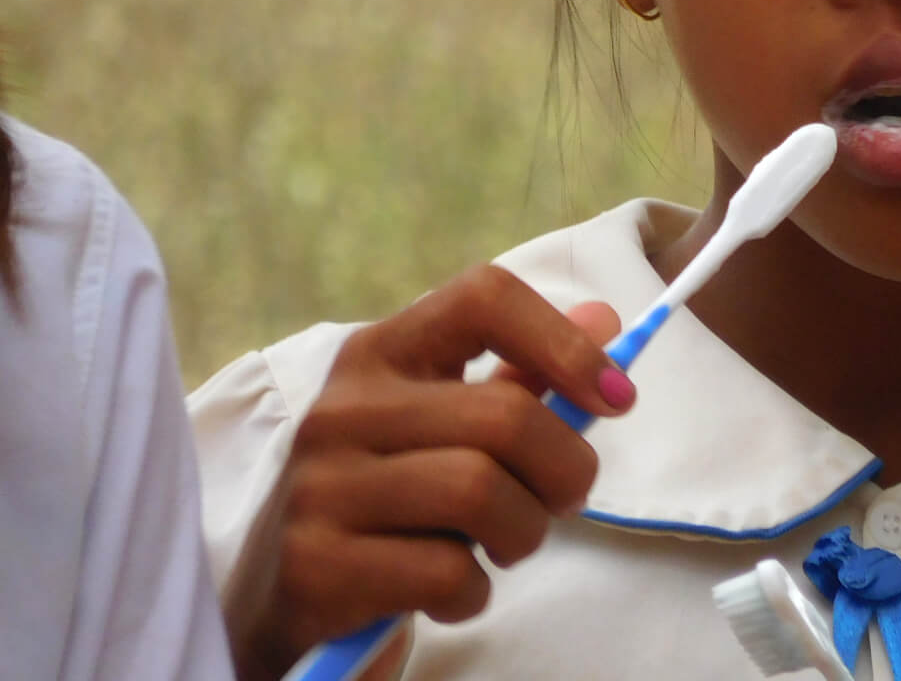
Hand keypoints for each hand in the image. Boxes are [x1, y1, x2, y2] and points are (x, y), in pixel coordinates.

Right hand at [222, 266, 628, 680]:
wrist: (285, 603)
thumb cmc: (391, 501)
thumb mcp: (448, 427)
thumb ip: (523, 375)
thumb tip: (605, 321)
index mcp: (382, 353)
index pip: (483, 297)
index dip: (564, 343)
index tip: (615, 398)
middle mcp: (342, 407)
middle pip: (506, 415)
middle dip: (566, 470)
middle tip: (562, 500)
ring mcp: (321, 485)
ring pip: (481, 492)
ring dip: (524, 533)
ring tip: (504, 546)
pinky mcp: (315, 565)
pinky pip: (444, 572)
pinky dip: (473, 591)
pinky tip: (453, 589)